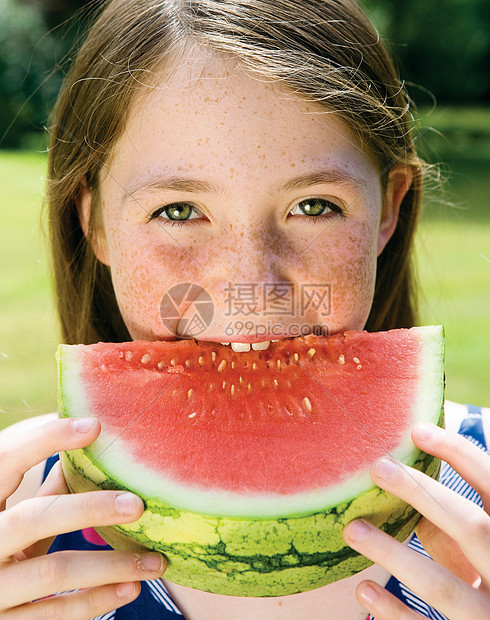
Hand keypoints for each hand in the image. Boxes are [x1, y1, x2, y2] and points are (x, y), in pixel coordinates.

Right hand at [0, 417, 165, 618]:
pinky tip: (130, 588)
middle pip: (34, 518)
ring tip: (155, 560)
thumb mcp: (9, 514)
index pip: (5, 460)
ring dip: (111, 565)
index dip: (45, 440)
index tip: (94, 426)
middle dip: (90, 509)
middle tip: (138, 505)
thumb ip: (44, 490)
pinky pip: (53, 613)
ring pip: (53, 573)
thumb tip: (91, 446)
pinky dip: (95, 602)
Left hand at [343, 423, 489, 618]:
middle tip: (378, 468)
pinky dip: (395, 612)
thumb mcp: (488, 545)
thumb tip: (404, 484)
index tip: (417, 430)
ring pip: (444, 587)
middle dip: (423, 494)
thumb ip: (457, 522)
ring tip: (353, 529)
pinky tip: (364, 589)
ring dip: (394, 555)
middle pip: (470, 527)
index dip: (459, 454)